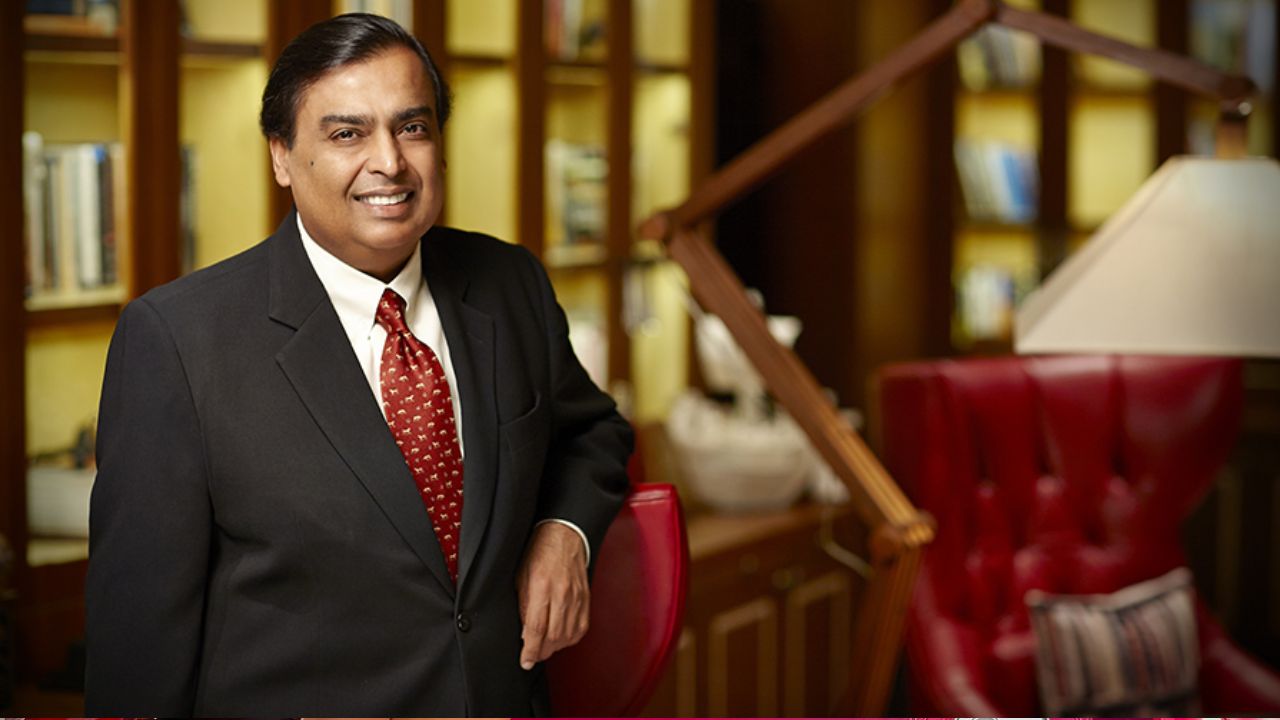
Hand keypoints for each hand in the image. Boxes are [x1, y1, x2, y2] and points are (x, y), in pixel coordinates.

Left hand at [517, 522, 589, 669]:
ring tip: (545, 647)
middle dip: (542, 652)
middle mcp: (562, 593)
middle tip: (533, 656)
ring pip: (568, 635)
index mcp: (542, 586)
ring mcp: (577, 597)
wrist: (565, 534)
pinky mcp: (586, 598)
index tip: (525, 661)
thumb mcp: (521, 577)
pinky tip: (561, 637)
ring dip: (556, 647)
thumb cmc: (539, 551)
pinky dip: (570, 638)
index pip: (536, 628)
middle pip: (554, 636)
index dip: (530, 650)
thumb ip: (524, 606)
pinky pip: (581, 627)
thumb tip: (525, 633)